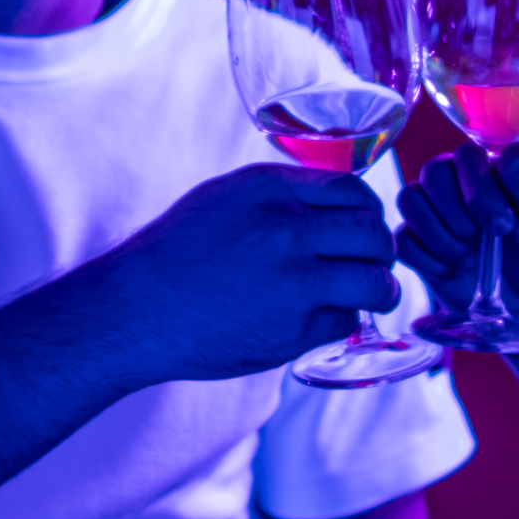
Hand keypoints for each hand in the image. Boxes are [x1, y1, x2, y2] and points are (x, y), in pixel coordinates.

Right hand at [102, 163, 400, 383]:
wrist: (136, 309)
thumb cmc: (178, 253)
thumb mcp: (226, 199)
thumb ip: (281, 196)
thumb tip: (335, 206)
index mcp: (272, 189)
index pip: (354, 191)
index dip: (369, 212)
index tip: (366, 227)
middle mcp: (288, 228)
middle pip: (373, 234)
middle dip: (381, 251)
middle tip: (374, 263)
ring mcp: (293, 280)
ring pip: (374, 280)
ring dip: (380, 289)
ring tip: (373, 294)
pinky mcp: (292, 329)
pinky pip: (344, 319)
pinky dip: (342, 320)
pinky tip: (323, 319)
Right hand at [394, 143, 518, 331]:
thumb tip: (513, 151)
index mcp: (496, 174)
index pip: (467, 156)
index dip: (478, 189)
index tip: (504, 225)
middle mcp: (461, 188)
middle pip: (433, 172)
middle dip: (456, 213)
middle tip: (481, 241)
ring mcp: (438, 217)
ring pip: (410, 199)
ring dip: (439, 235)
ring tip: (468, 258)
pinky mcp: (421, 248)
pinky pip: (402, 239)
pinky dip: (426, 258)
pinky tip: (453, 272)